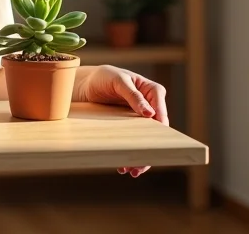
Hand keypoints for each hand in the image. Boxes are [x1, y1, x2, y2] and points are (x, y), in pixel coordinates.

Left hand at [73, 64, 168, 178]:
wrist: (87, 84)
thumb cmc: (104, 76)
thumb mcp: (118, 81)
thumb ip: (133, 95)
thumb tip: (150, 114)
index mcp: (153, 91)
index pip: (161, 112)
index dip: (160, 130)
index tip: (155, 146)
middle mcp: (150, 106)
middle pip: (157, 132)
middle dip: (151, 149)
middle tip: (141, 166)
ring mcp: (140, 118)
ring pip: (146, 140)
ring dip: (140, 157)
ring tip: (132, 171)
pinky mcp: (130, 127)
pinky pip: (134, 142)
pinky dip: (130, 154)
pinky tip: (123, 166)